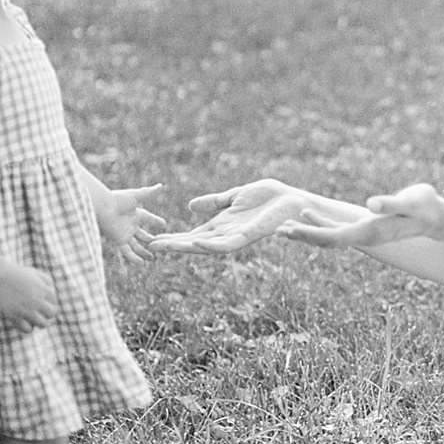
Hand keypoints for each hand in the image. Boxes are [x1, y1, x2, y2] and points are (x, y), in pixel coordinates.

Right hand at [0, 263, 57, 333]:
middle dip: (46, 313)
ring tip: (30, 317)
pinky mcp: (15, 317)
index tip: (39, 300)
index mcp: (43, 289)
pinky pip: (28, 330)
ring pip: (43, 324)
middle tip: (36, 310)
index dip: (47, 302)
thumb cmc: (14, 274)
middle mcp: (37, 300)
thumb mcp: (33, 272)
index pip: (54, 302)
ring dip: (38, 322)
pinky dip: (26, 327)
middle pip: (51, 314)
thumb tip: (52, 295)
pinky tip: (21, 321)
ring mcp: (26, 310)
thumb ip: (46, 281)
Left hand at [95, 183, 167, 262]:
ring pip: (136, 245)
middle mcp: (130, 224)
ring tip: (152, 259)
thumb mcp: (136, 196)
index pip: (148, 218)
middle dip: (150, 240)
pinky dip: (134, 258)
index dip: (156, 221)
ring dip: (144, 252)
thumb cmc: (117, 199)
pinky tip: (142, 263)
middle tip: (159, 246)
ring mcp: (125, 233)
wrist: (103, 207)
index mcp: (135, 213)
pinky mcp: (119, 240)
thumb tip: (161, 186)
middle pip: (142, 235)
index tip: (164, 225)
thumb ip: (149, 192)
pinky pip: (127, 251)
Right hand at [150, 179, 310, 254]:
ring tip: (165, 247)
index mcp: (222, 225)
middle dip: (174, 245)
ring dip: (186, 247)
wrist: (293, 200)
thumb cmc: (270, 197)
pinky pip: (228, 243)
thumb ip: (214, 202)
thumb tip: (190, 207)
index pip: (193, 235)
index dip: (174, 238)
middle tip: (150, 247)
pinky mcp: (250, 235)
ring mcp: (237, 236)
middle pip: (195, 243)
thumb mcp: (235, 196)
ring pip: (207, 246)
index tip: (153, 240)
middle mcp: (227, 234)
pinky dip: (211, 244)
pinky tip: (196, 242)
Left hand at [279, 183, 443, 248]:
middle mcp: (364, 236)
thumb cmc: (426, 207)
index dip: (312, 233)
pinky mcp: (365, 228)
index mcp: (370, 231)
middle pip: (327, 240)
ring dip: (308, 232)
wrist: (439, 219)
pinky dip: (320, 224)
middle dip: (303, 236)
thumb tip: (370, 204)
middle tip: (277, 231)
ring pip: (329, 237)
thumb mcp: (411, 201)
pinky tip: (307, 216)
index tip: (292, 230)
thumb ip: (391, 203)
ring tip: (285, 228)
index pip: (335, 237)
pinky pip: (337, 229)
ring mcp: (364, 234)